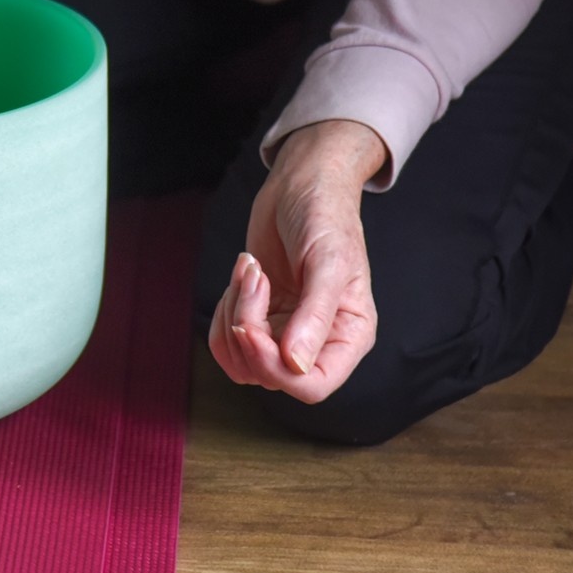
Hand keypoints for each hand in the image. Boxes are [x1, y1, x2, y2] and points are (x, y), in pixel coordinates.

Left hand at [209, 119, 386, 402]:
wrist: (302, 185)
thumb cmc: (326, 216)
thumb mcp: (328, 262)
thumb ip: (314, 316)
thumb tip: (295, 365)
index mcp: (348, 336)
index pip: (311, 387)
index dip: (274, 368)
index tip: (251, 326)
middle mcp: (318, 342)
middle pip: (269, 375)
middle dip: (248, 327)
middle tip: (254, 278)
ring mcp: (286, 332)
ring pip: (242, 361)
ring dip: (233, 314)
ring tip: (251, 270)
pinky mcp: (260, 318)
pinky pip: (228, 340)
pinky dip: (223, 309)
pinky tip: (244, 274)